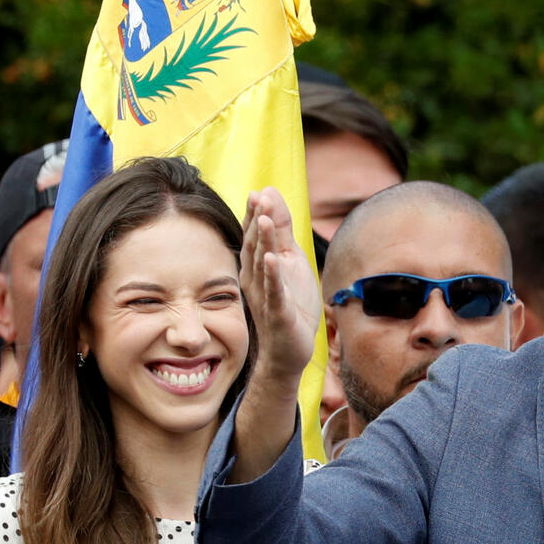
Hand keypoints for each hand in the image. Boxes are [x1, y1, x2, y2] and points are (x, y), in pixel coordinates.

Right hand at [240, 188, 320, 385]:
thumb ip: (282, 232)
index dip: (256, 215)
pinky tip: (273, 260)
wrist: (289, 350)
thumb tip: (272, 195)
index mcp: (258, 268)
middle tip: (259, 197)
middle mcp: (256, 280)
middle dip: (257, 222)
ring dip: (263, 243)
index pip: (254, 236)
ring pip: (262, 266)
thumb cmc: (289, 304)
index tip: (259, 192)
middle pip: (254, 246)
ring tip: (265, 220)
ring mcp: (265, 297)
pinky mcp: (278, 314)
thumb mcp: (289, 262)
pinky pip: (274, 293)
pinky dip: (273, 276)